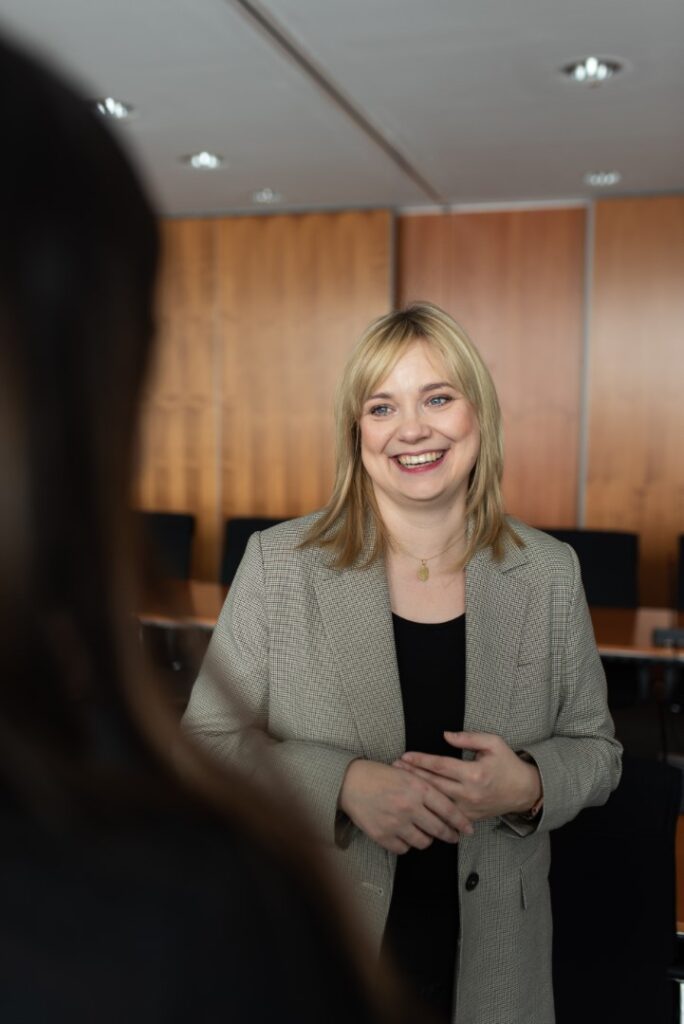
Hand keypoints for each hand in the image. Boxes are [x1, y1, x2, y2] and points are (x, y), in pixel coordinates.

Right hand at [338, 759, 473, 854]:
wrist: (350, 782)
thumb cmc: (379, 775)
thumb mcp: (407, 773)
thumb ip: (426, 786)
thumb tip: (447, 804)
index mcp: (418, 788)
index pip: (448, 809)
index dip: (461, 822)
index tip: (468, 829)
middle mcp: (409, 807)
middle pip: (438, 829)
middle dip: (449, 835)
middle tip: (453, 837)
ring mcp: (396, 823)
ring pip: (423, 842)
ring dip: (427, 840)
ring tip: (425, 834)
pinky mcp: (383, 835)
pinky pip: (404, 848)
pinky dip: (406, 844)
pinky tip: (404, 835)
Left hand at [395, 731, 541, 820]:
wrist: (524, 791)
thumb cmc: (507, 764)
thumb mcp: (493, 743)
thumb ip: (468, 738)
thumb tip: (445, 735)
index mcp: (474, 773)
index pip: (440, 765)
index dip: (421, 760)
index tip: (405, 755)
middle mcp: (469, 793)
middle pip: (433, 784)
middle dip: (412, 775)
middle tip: (394, 768)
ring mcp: (468, 808)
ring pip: (436, 801)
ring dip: (417, 791)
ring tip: (400, 783)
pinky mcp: (468, 817)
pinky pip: (445, 813)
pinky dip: (429, 806)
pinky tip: (416, 800)